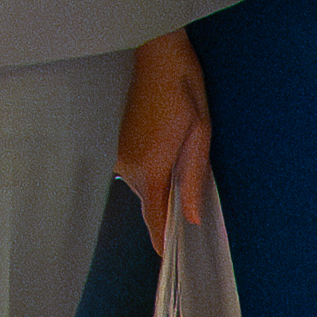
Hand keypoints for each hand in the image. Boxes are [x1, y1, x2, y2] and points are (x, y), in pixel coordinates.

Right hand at [112, 28, 210, 240]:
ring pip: (140, 185)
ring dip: (158, 187)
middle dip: (165, 210)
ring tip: (178, 179)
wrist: (157, 55)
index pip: (153, 215)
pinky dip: (148, 172)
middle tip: (187, 217)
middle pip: (147, 201)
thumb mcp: (200, 134)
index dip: (161, 239)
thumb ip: (193, 179)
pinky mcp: (116, 142)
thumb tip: (190, 219)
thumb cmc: (184, 91)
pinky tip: (165, 157)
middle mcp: (127, 166)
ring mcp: (118, 153)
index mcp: (150, 167)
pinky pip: (133, 170)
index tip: (168, 261)